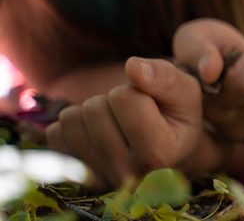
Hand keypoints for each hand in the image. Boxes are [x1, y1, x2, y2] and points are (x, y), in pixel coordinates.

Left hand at [45, 57, 201, 188]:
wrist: (167, 148)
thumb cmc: (177, 114)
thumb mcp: (186, 91)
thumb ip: (165, 77)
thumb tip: (132, 67)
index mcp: (159, 154)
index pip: (124, 98)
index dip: (136, 89)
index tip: (151, 104)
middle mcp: (127, 174)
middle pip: (95, 108)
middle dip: (113, 100)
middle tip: (132, 114)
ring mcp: (97, 179)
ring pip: (72, 118)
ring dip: (93, 111)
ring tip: (116, 123)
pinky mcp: (75, 177)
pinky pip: (55, 132)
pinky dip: (75, 125)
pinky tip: (97, 134)